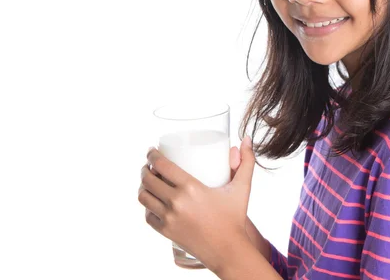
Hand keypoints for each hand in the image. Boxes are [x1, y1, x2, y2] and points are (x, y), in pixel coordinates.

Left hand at [138, 136, 255, 272]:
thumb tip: (247, 139)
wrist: (228, 250)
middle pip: (148, 179)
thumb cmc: (234, 218)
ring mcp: (168, 219)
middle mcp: (176, 202)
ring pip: (144, 197)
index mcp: (191, 188)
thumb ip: (247, 162)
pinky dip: (147, 206)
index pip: (162, 165)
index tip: (152, 151)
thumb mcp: (242, 187)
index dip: (152, 155)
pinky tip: (152, 201)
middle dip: (145, 169)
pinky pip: (148, 215)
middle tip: (149, 165)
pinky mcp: (165, 232)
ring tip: (148, 181)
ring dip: (142, 186)